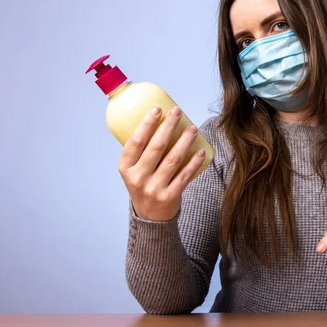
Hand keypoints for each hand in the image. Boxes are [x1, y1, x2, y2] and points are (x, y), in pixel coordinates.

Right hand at [118, 106, 205, 220]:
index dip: (146, 124)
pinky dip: (194, 163)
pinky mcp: (169, 197)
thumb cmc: (144, 184)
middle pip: (156, 147)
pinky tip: (201, 151)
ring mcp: (153, 188)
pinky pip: (184, 176)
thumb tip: (159, 120)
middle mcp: (137, 178)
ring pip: (172, 159)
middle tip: (177, 112)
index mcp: (125, 168)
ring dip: (184, 141)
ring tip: (192, 128)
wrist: (150, 217)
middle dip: (168, 126)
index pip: (135, 142)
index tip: (157, 109)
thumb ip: (141, 151)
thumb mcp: (133, 169)